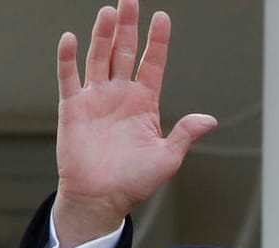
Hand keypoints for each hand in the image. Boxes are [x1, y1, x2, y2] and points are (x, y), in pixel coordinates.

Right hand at [53, 0, 215, 247]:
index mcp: (145, 104)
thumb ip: (184, 134)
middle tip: (130, 0)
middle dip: (129, 27)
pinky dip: (68, 58)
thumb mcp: (167, 158)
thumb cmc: (134, 181)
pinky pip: (69, 77)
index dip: (158, 42)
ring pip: (99, 57)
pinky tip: (71, 38)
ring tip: (109, 12)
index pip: (152, 65)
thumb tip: (209, 119)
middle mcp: (120, 95)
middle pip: (125, 52)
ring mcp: (96, 98)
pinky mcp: (72, 107)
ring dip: (103, 35)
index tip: (163, 18)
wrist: (101, 198)